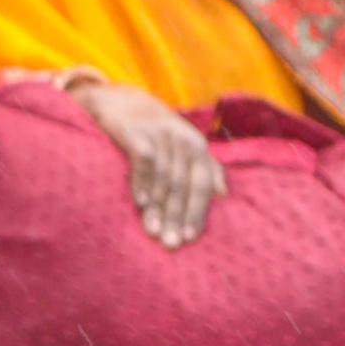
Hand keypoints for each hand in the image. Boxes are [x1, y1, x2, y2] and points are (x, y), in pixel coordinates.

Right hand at [76, 81, 225, 247]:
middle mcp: (182, 139)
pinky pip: (143, 162)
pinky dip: (142, 183)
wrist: (120, 102)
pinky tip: (139, 203)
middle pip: (183, 185)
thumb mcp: (184, 146)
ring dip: (157, 207)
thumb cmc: (156, 133)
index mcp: (197, 146)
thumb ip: (205, 167)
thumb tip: (224, 194)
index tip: (190, 238)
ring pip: (163, 178)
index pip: (202, 183)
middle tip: (170, 243)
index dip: (197, 211)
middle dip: (177, 216)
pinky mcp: (136, 132)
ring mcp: (159, 134)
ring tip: (152, 231)